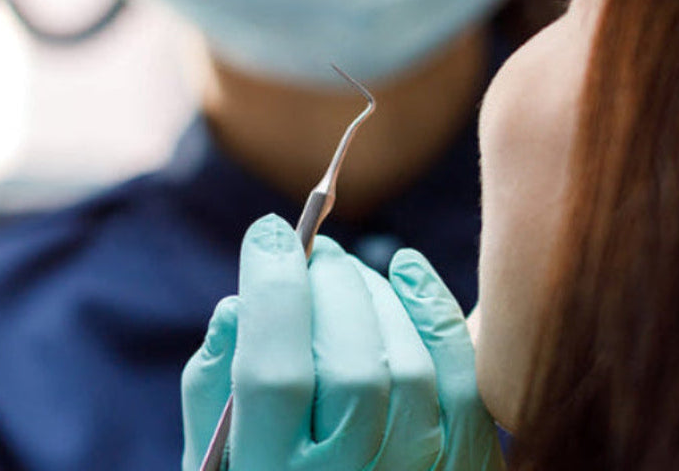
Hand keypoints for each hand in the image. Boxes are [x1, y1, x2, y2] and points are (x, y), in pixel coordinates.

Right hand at [181, 214, 503, 470]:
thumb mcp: (213, 450)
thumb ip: (214, 384)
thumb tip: (241, 304)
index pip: (272, 372)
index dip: (272, 290)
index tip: (269, 231)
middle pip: (349, 366)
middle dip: (328, 285)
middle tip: (311, 250)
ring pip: (406, 367)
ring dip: (374, 295)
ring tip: (345, 273)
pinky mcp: (465, 470)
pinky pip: (466, 382)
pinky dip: (437, 313)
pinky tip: (407, 269)